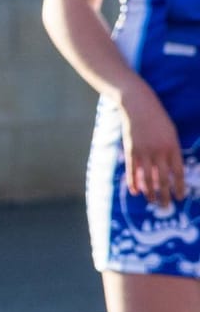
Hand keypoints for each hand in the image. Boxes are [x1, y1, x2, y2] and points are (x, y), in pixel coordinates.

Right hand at [120, 82, 187, 204]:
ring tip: (152, 202)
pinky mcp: (131, 150)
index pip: (178, 172)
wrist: (139, 105)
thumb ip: (171, 151)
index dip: (180, 187)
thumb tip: (170, 171)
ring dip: (150, 193)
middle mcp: (159, 151)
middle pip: (163, 179)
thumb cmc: (158, 119)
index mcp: (172, 147)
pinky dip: (134, 183)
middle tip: (166, 206)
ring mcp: (144, 151)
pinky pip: (133, 171)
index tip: (180, 197)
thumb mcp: (171, 133)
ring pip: (148, 178)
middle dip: (165, 195)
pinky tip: (136, 192)